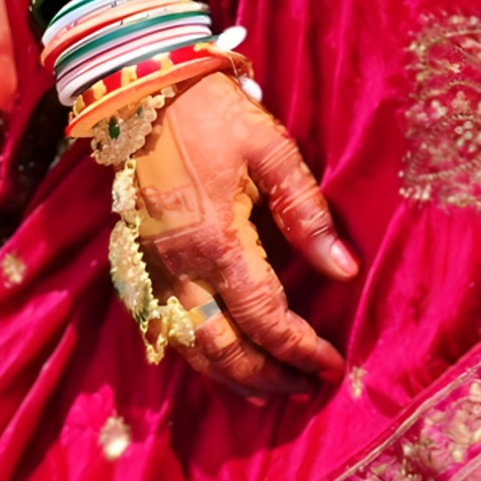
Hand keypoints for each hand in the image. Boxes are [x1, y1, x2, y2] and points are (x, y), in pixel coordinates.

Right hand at [126, 69, 356, 400]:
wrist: (141, 89)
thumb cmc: (212, 114)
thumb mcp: (271, 150)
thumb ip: (306, 212)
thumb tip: (344, 269)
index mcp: (217, 242)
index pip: (266, 318)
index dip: (301, 349)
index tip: (332, 366)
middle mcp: (179, 268)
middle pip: (222, 348)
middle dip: (265, 376)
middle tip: (302, 387)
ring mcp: (152, 268)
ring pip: (187, 345)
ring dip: (227, 376)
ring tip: (263, 392)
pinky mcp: (136, 261)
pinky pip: (163, 325)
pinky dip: (192, 353)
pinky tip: (213, 360)